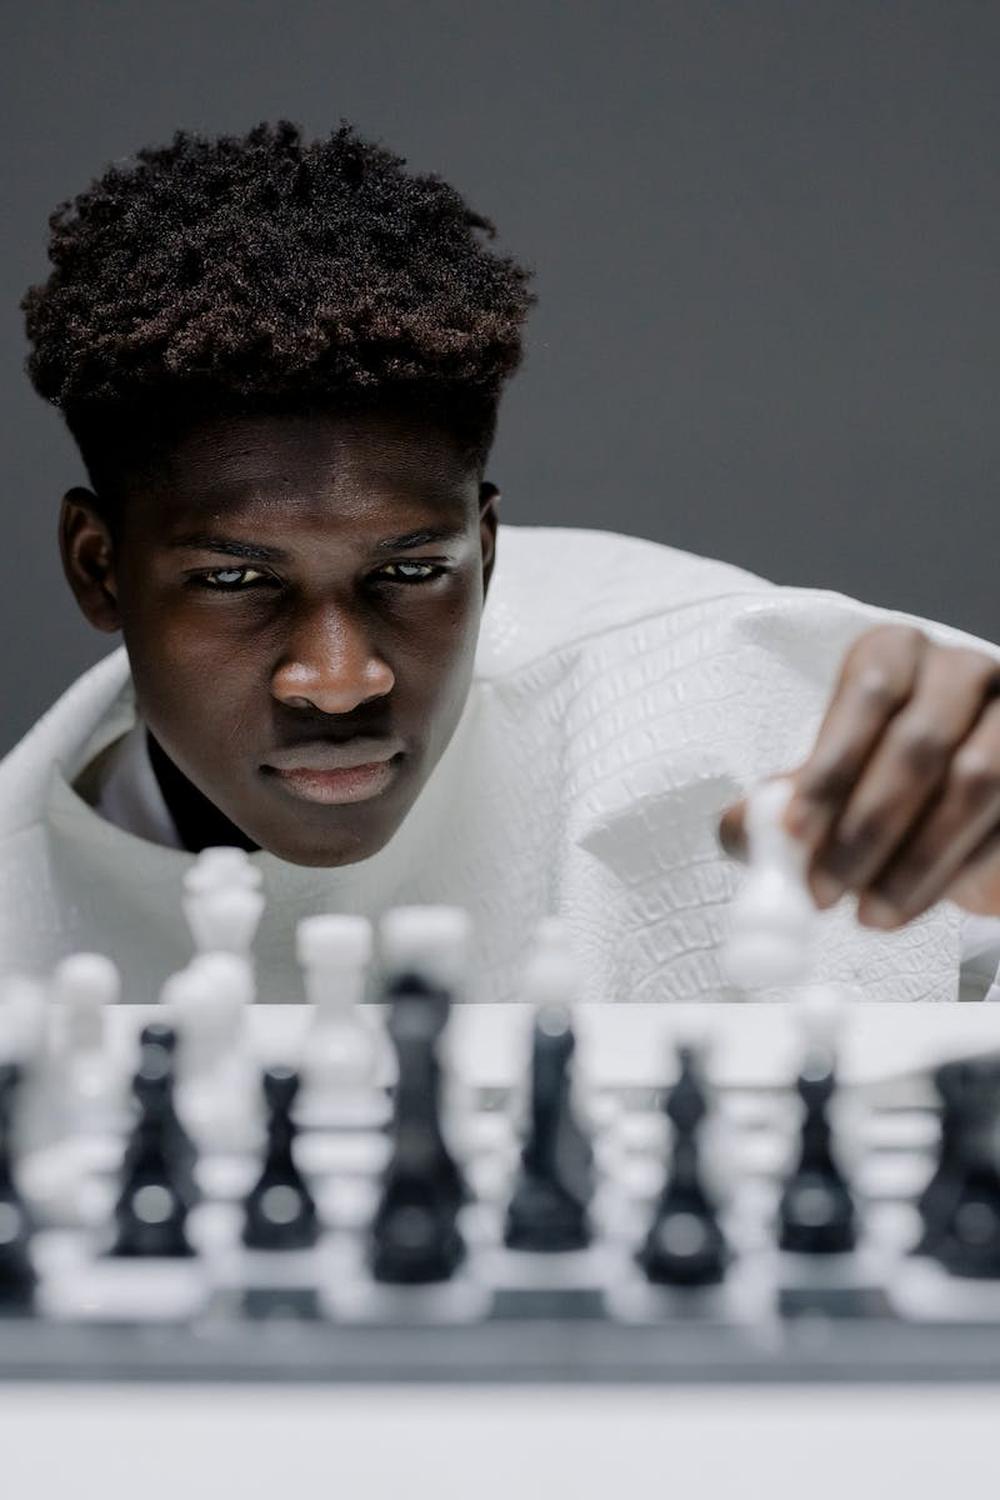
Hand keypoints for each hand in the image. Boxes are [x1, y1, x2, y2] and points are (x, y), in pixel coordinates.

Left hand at [718, 624, 999, 927]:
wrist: (955, 802)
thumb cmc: (872, 779)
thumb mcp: (820, 785)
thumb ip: (774, 807)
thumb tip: (740, 831)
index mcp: (893, 653)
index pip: (864, 698)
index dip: (828, 769)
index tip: (793, 835)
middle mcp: (959, 672)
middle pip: (918, 745)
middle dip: (865, 828)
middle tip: (824, 892)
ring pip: (972, 786)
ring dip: (914, 861)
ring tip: (868, 914)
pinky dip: (957, 874)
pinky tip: (916, 907)